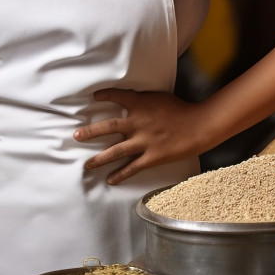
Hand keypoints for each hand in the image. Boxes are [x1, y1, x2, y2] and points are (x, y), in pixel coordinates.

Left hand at [73, 90, 209, 184]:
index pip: (117, 96)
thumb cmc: (181, 109)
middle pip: (108, 126)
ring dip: (99, 158)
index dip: (105, 95)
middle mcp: (137, 122)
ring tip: (86, 164)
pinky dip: (120, 174)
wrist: (198, 125)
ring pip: (116, 150)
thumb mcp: (159, 98)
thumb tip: (132, 100)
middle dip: (90, 132)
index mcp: (140, 104)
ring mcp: (143, 141)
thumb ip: (144, 100)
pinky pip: (132, 167)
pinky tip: (110, 180)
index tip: (93, 96)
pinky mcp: (151, 156)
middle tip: (75, 136)